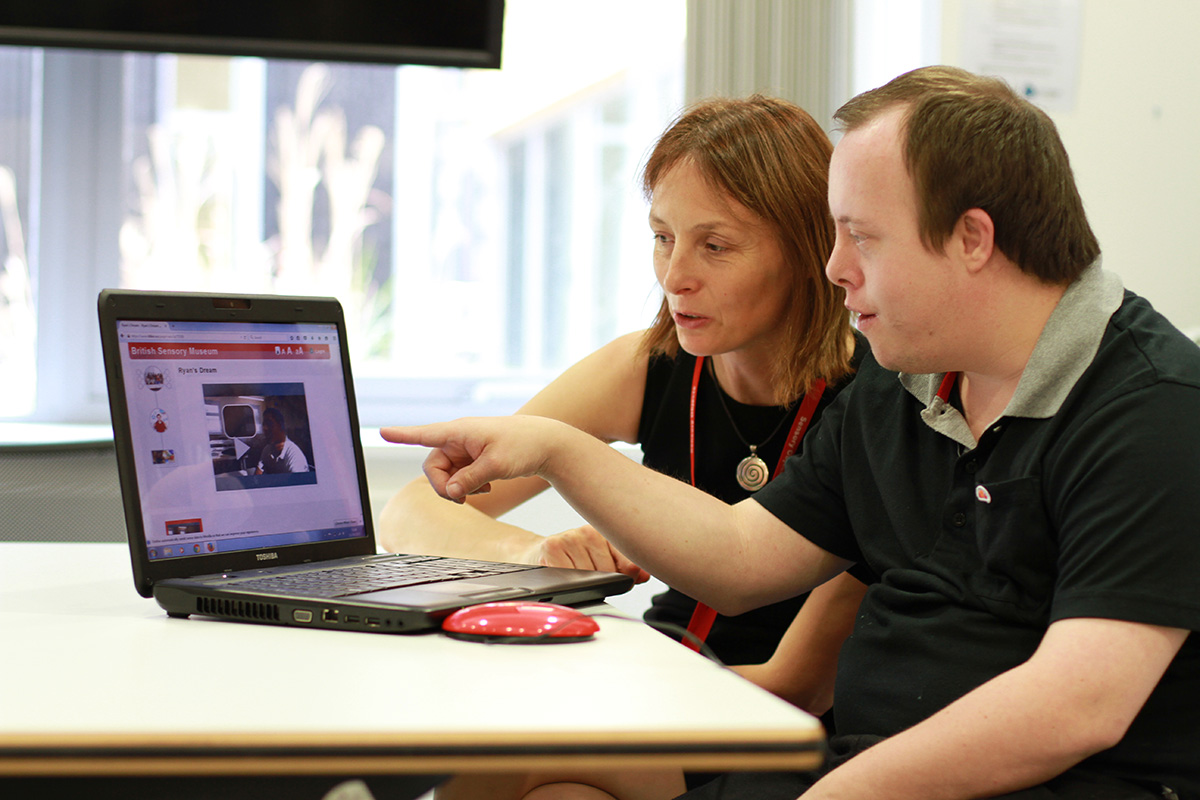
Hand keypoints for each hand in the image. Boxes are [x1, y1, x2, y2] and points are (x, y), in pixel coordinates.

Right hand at [381, 416, 574, 502]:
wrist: (547, 443)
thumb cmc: (524, 445)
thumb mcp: (497, 464)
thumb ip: (471, 479)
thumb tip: (451, 492)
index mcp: (460, 431)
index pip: (425, 433)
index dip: (402, 435)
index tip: (381, 431)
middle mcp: (459, 438)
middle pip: (434, 466)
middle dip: (445, 486)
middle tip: (463, 498)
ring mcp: (466, 449)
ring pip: (447, 474)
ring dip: (459, 487)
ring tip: (484, 489)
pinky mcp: (474, 458)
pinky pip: (460, 476)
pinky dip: (469, 486)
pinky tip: (488, 487)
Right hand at [523, 525, 650, 582]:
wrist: (536, 556)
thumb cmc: (573, 561)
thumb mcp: (602, 561)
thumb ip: (627, 567)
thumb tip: (644, 574)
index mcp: (606, 532)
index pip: (629, 560)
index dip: (628, 575)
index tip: (623, 577)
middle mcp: (589, 531)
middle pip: (610, 572)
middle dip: (604, 582)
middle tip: (589, 576)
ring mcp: (570, 537)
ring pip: (591, 576)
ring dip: (584, 584)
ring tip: (574, 575)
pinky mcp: (552, 546)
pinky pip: (570, 577)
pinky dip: (568, 583)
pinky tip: (563, 574)